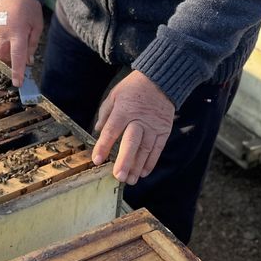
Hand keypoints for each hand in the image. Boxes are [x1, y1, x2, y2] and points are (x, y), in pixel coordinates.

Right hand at [0, 0, 43, 86]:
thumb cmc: (29, 7)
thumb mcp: (36, 25)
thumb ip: (32, 44)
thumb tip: (28, 60)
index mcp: (17, 33)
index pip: (17, 58)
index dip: (17, 72)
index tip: (17, 83)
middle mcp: (2, 32)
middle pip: (2, 55)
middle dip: (9, 60)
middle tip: (17, 55)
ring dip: (5, 47)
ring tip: (14, 33)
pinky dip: (1, 37)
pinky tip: (8, 25)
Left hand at [92, 70, 174, 184]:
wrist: (159, 81)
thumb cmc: (133, 89)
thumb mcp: (114, 95)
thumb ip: (105, 113)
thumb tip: (98, 130)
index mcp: (123, 110)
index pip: (111, 131)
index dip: (103, 146)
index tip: (97, 159)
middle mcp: (139, 120)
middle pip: (131, 143)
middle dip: (125, 161)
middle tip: (118, 176)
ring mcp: (153, 126)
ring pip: (145, 149)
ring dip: (137, 166)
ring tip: (129, 180)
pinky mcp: (164, 130)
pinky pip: (157, 149)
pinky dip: (151, 162)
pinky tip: (143, 172)